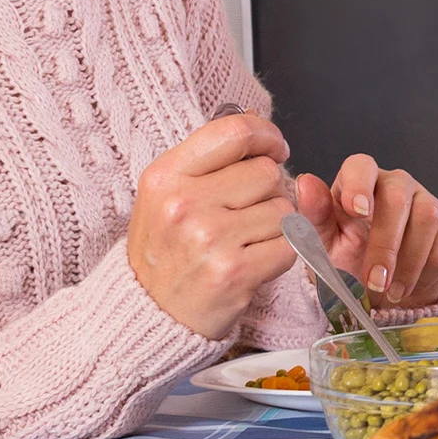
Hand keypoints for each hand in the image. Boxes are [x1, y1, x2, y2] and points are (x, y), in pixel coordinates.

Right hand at [127, 112, 298, 337]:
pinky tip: (254, 260)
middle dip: (268, 189)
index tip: (275, 148)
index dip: (266, 135)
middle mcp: (184, 203)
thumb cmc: (163, 250)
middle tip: (247, 211)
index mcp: (165, 176)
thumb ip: (207, 160)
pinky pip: (289, 245)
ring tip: (245, 240)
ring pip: (283, 209)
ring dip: (276, 224)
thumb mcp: (164, 194)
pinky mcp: (235, 272)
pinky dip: (281, 252)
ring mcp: (210, 239)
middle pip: (266, 172)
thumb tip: (256, 124)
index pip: (234, 132)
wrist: (148, 314)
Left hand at [295, 156, 437, 307]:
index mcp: (358, 181)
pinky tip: (407, 287)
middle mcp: (395, 184)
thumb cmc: (349, 256)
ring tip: (388, 290)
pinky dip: (426, 270)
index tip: (357, 212)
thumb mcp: (326, 241)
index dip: (360, 185)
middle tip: (374, 279)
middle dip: (385, 244)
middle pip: (397, 198)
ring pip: (426, 219)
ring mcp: (426, 201)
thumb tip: (305, 182)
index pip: (361, 166)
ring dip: (408, 261)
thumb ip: (314, 214)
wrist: (383, 287)